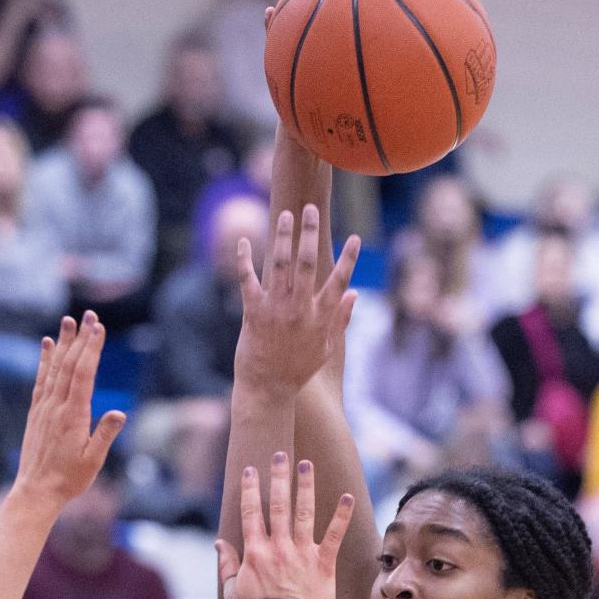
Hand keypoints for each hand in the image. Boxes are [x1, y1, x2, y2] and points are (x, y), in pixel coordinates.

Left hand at [11, 313, 125, 513]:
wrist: (36, 491)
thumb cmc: (69, 479)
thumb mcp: (93, 460)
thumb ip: (105, 435)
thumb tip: (120, 413)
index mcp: (73, 416)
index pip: (83, 374)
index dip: (91, 349)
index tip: (99, 328)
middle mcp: (56, 406)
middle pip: (69, 365)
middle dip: (80, 338)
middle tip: (88, 314)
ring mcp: (44, 407)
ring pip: (54, 368)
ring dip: (63, 342)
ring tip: (68, 320)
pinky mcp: (36, 412)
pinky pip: (41, 380)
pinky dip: (45, 360)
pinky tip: (48, 345)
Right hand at [217, 452, 353, 598]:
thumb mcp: (232, 593)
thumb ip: (226, 566)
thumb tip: (219, 543)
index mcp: (255, 553)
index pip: (251, 513)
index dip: (250, 489)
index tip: (251, 469)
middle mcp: (279, 548)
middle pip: (278, 505)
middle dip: (278, 477)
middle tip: (281, 454)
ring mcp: (302, 555)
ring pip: (304, 513)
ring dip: (305, 487)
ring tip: (305, 465)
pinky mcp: (323, 565)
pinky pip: (334, 536)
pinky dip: (342, 516)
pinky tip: (348, 497)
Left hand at [234, 205, 358, 397]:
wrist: (268, 389)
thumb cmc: (298, 370)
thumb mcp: (326, 348)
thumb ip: (340, 319)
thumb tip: (355, 293)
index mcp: (320, 317)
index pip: (340, 282)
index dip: (349, 259)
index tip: (355, 238)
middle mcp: (300, 309)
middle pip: (307, 263)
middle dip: (310, 233)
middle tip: (310, 209)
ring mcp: (276, 309)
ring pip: (280, 264)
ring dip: (282, 236)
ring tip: (285, 215)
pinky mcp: (253, 313)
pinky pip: (248, 279)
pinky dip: (244, 259)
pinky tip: (242, 240)